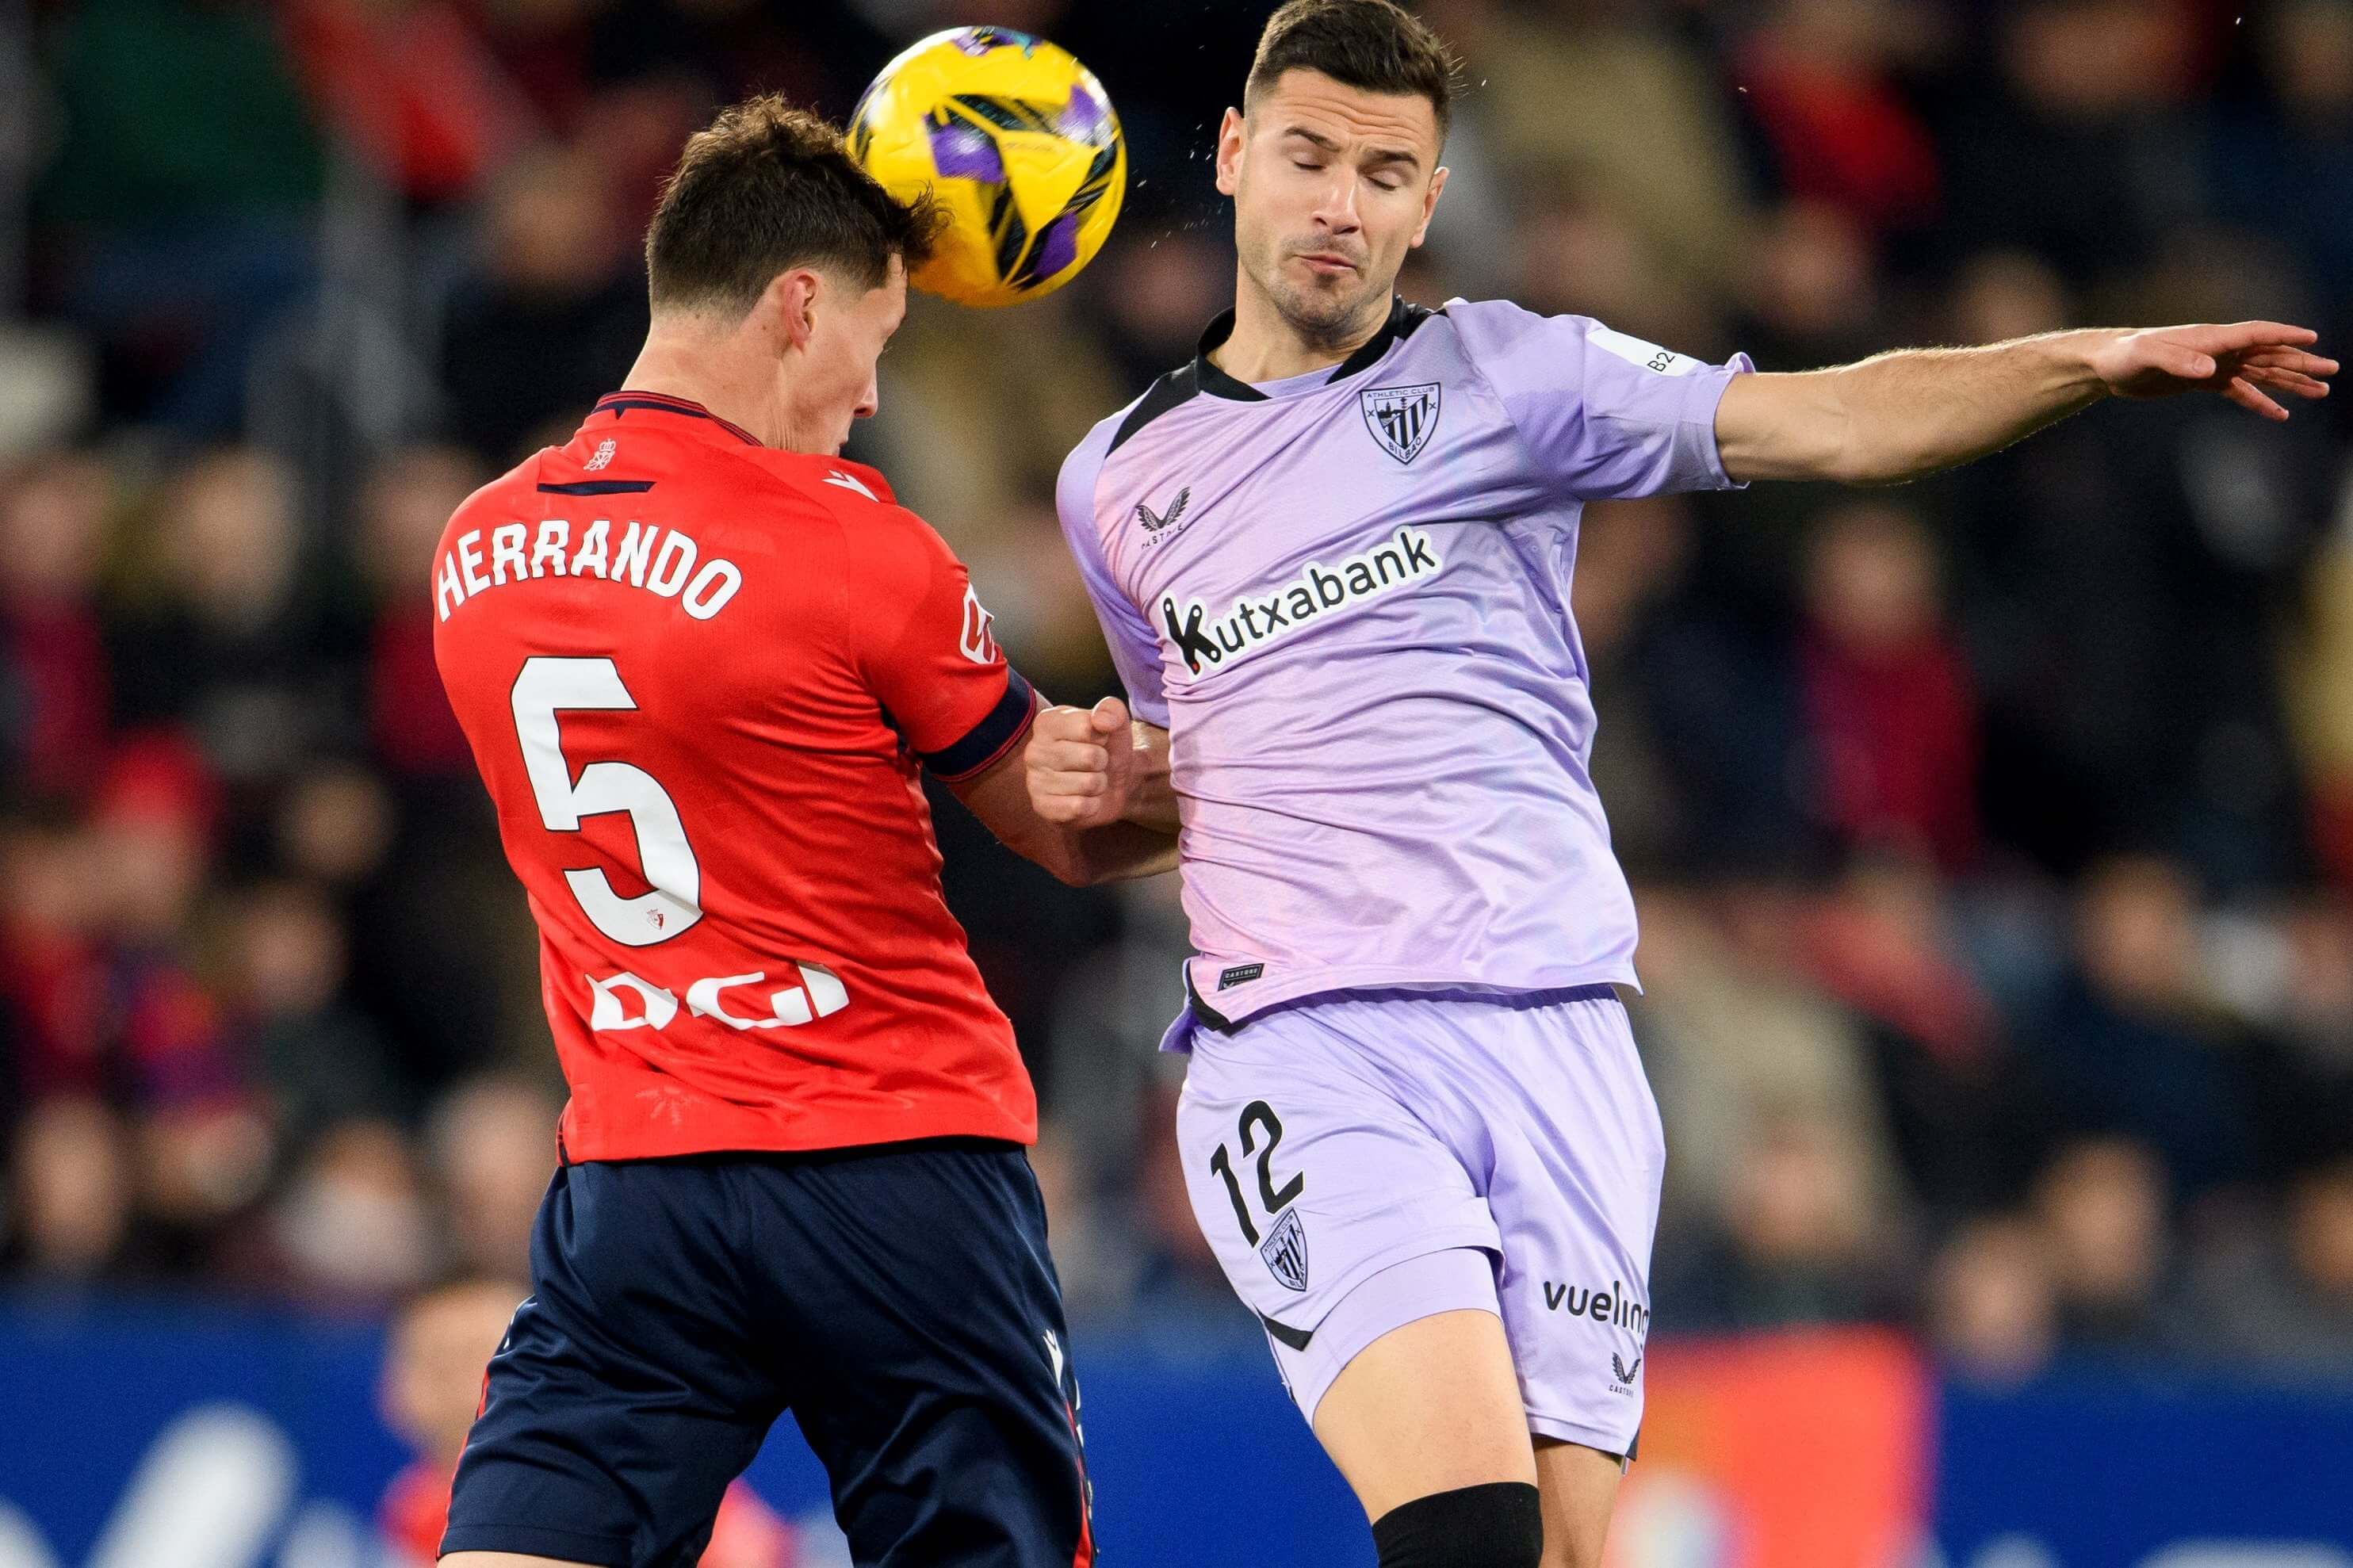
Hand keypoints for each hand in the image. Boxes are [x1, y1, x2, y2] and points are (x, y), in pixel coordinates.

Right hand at [1025, 696, 1138, 828]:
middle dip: (1103, 762)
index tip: (1096, 740)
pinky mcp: (1042, 807)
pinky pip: (1080, 807)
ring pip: (1088, 784)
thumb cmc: (1107, 749)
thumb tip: (1102, 721)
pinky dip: (1092, 805)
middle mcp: (1034, 750)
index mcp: (1047, 722)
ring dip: (1099, 784)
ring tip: (1089, 780)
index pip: (1087, 727)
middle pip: (1090, 757)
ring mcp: (1034, 780)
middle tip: (1094, 763)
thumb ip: (1112, 710)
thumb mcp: (1115, 723)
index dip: (1103, 736)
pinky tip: (1083, 798)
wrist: (1110, 784)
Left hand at [2090, 322, 2336, 421]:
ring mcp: (2214, 365)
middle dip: (2300, 363)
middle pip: (2268, 355)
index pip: (2256, 334)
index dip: (2284, 335)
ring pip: (2261, 373)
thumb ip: (2180, 361)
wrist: (2107, 365)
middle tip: (2332, 370)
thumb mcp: (2149, 356)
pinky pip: (2240, 392)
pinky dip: (2261, 401)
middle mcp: (2219, 350)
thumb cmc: (2126, 355)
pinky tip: (2281, 414)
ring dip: (2290, 382)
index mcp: (2211, 339)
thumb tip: (2212, 369)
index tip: (2312, 339)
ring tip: (2320, 391)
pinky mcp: (2204, 382)